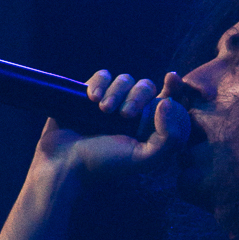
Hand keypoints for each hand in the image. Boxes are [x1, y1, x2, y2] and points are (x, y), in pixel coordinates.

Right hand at [35, 71, 191, 178]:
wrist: (64, 162)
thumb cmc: (105, 164)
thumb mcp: (145, 159)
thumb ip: (169, 139)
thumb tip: (167, 103)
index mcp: (149, 127)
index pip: (169, 101)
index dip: (174, 87)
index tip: (172, 78)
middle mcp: (133, 113)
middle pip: (147, 87)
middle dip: (138, 96)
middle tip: (125, 115)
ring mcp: (111, 102)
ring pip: (126, 79)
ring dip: (117, 92)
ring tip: (103, 110)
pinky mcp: (90, 94)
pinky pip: (103, 76)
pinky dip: (100, 84)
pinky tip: (92, 99)